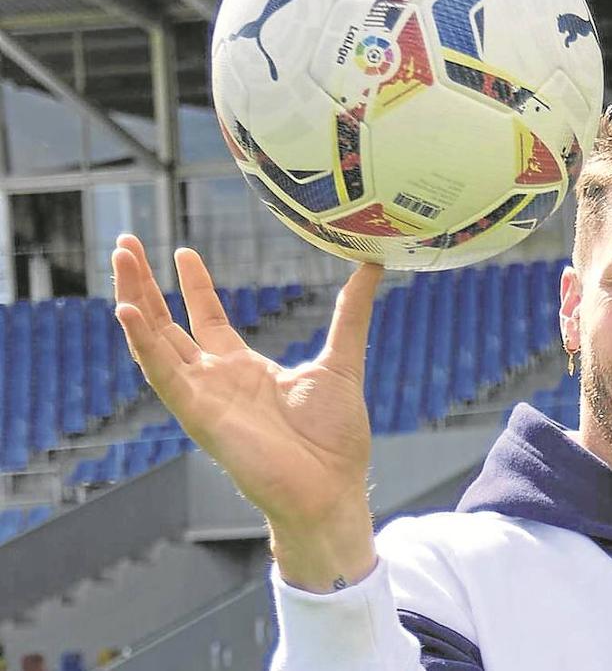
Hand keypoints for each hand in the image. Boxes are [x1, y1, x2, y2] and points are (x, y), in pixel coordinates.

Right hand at [112, 234, 382, 589]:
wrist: (331, 489)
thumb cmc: (335, 439)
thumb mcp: (342, 360)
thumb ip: (351, 312)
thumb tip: (372, 265)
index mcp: (245, 371)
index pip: (206, 320)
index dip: (193, 286)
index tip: (183, 252)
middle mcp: (217, 382)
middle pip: (168, 325)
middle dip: (144, 285)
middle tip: (125, 242)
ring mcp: (203, 398)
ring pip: (155, 342)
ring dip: (134, 301)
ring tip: (120, 259)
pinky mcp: (198, 416)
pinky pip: (163, 376)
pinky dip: (144, 345)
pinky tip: (126, 312)